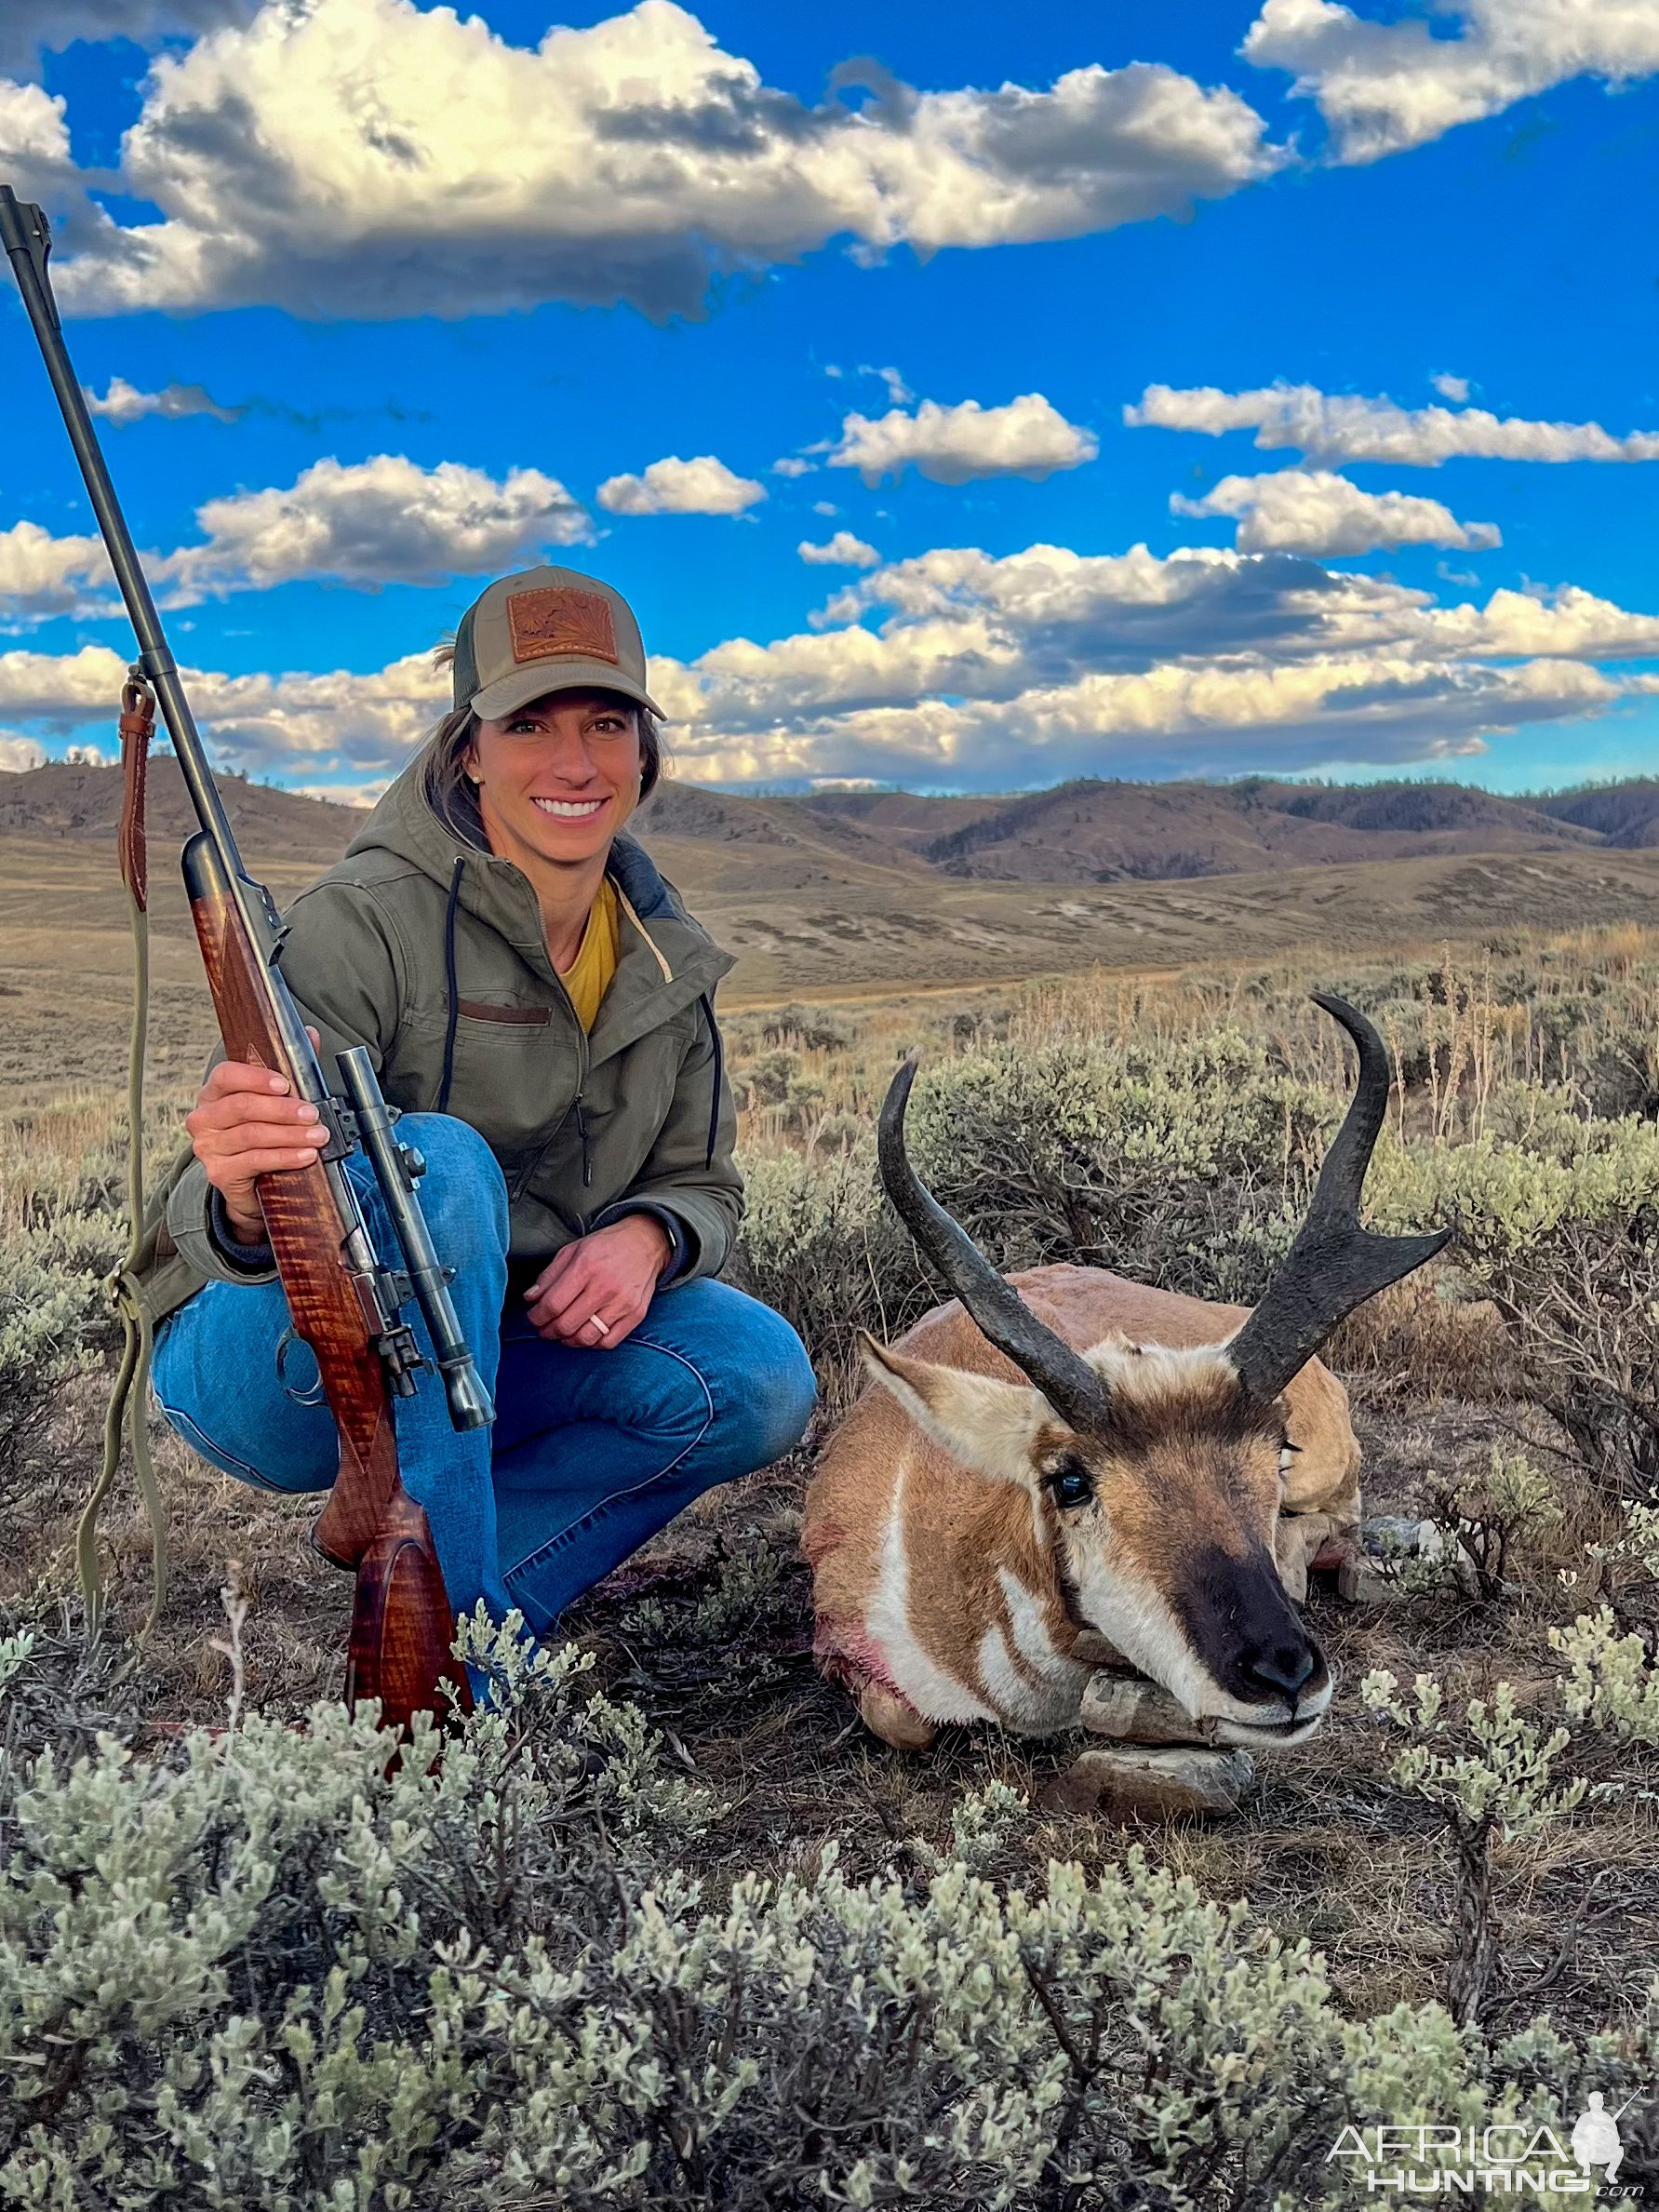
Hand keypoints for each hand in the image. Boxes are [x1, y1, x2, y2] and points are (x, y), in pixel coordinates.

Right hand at [184, 1026, 324, 1244]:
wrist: (251, 1182)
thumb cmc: (261, 1134)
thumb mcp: (275, 1102)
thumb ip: (291, 1068)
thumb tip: (310, 1034)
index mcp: (214, 1093)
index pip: (226, 1075)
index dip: (255, 1077)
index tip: (284, 1084)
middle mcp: (205, 1118)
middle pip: (243, 1106)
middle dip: (283, 1110)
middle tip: (313, 1114)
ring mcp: (208, 1146)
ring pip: (252, 1134)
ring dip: (290, 1135)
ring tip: (318, 1136)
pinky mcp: (219, 1172)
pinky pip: (254, 1160)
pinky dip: (284, 1157)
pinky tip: (305, 1155)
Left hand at [523, 1215, 671, 1347]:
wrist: (645, 1243)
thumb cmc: (606, 1246)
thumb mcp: (573, 1250)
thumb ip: (549, 1275)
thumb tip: (531, 1298)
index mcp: (586, 1267)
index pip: (553, 1304)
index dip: (536, 1317)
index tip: (533, 1317)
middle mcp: (605, 1287)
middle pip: (567, 1324)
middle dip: (548, 1331)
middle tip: (544, 1328)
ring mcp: (623, 1303)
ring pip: (586, 1338)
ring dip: (568, 1340)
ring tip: (563, 1333)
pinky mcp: (636, 1314)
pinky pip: (608, 1342)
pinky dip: (592, 1344)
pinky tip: (585, 1334)